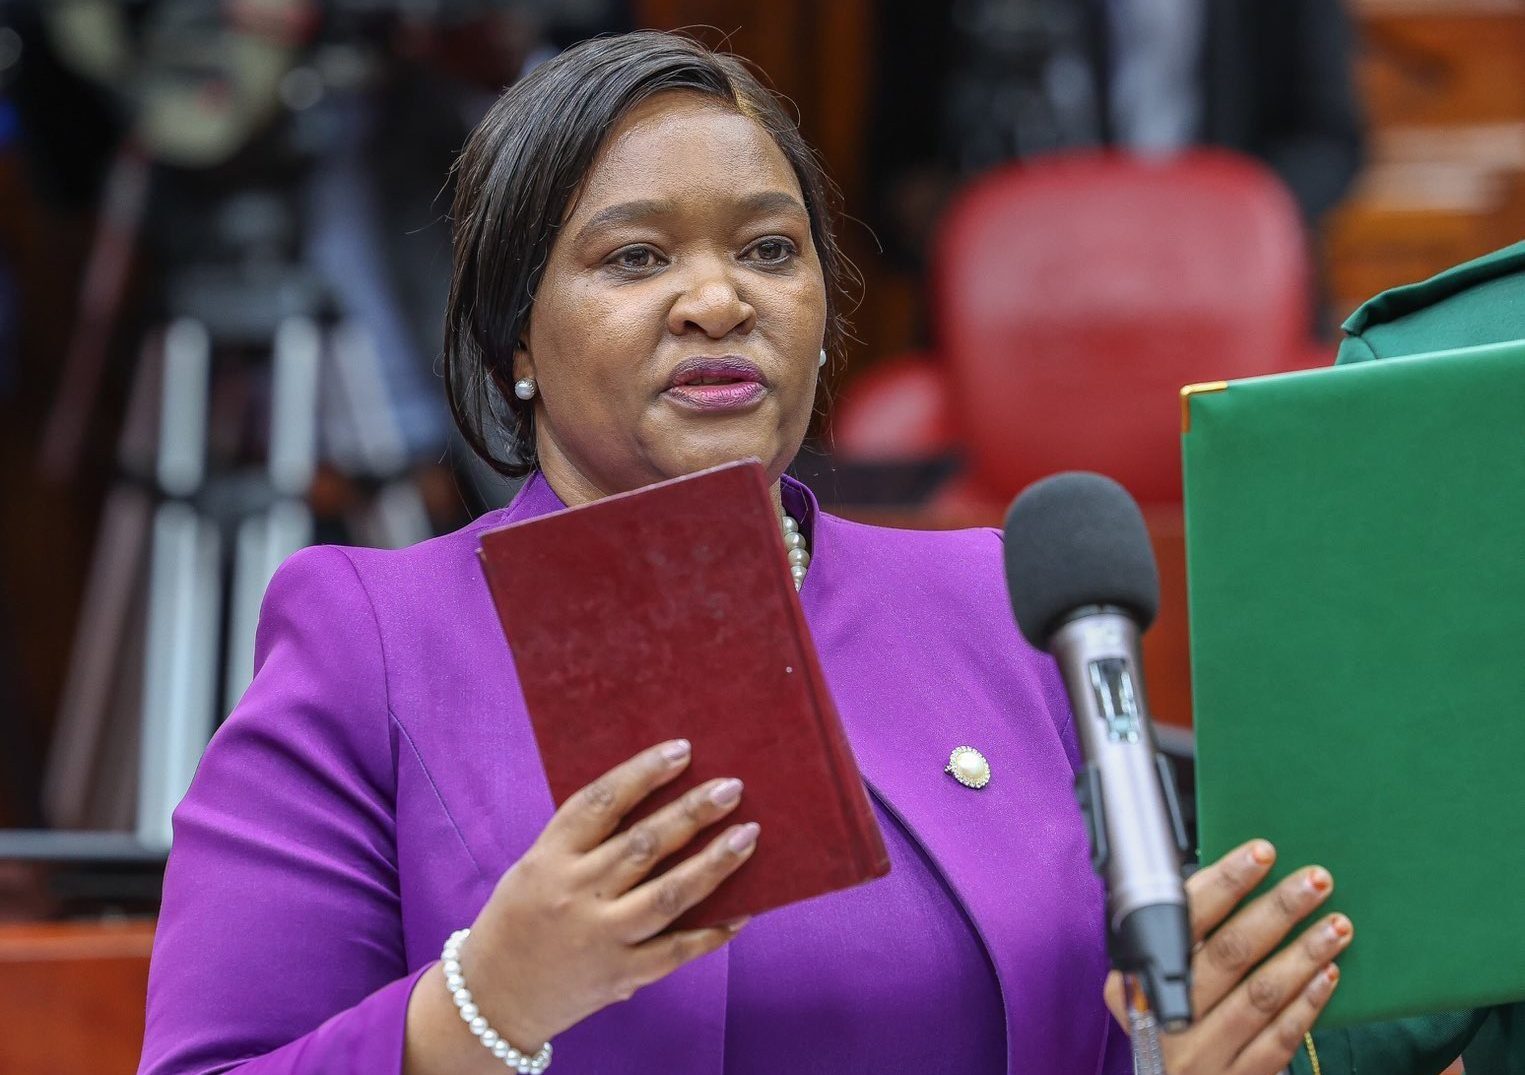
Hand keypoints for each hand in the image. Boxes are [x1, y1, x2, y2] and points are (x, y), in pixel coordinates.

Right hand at [459, 739, 756, 1051]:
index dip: (643, 773)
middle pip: (643, 845)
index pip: (601, 803)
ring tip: (749, 835)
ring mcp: (601, 938)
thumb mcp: (536, 867)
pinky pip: (676, 950)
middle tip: (732, 787)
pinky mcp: (621, 976)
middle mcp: (576, 895)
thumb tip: (660, 802)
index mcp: (550, 859)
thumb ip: (586, 841)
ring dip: (714, 863)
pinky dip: (712, 931)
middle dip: (692, 812)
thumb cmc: (521, 918)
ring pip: (668, 895)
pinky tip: (744, 909)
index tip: (682, 750)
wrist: (493, 999)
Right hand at [1105, 840, 1352, 1074]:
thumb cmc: (1164, 1020)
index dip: (1225, 883)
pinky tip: (1328, 973)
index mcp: (1138, 977)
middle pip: (1229, 953)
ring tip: (1336, 924)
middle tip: (1314, 881)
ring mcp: (1202, 1053)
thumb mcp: (1150, 977)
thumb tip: (1235, 877)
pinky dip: (1307, 1002)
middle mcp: (1168, 1016)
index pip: (1186, 919)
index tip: (1260, 853)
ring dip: (1304, 954)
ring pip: (1261, 994)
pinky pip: (1279, 1037)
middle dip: (1277, 910)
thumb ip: (1184, 935)